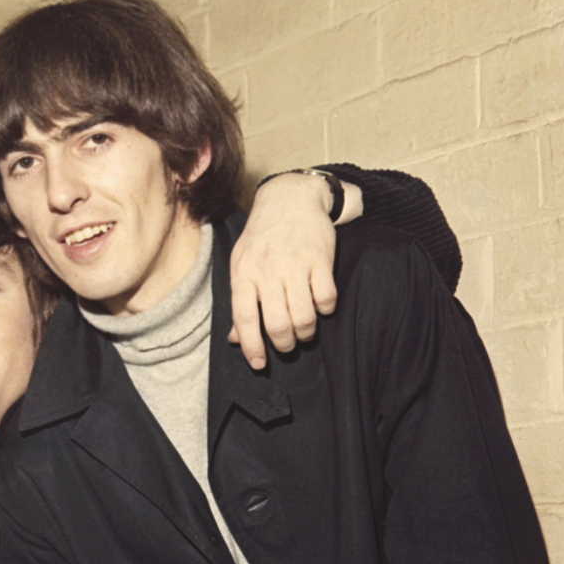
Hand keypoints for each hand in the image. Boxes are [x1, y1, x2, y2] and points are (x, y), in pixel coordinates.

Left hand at [229, 173, 344, 368]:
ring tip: (303, 331)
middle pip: (276, 323)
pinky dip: (325, 310)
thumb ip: (241, 301)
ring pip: (303, 317)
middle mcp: (268, 271)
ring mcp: (295, 265)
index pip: (244, 318)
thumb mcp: (241, 264)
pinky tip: (320, 306)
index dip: (251, 346)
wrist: (290, 200)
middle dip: (283, 344)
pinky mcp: (321, 260)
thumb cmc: (262, 238)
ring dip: (305, 333)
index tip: (258, 364)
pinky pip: (326, 298)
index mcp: (244, 273)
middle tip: (286, 345)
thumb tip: (236, 339)